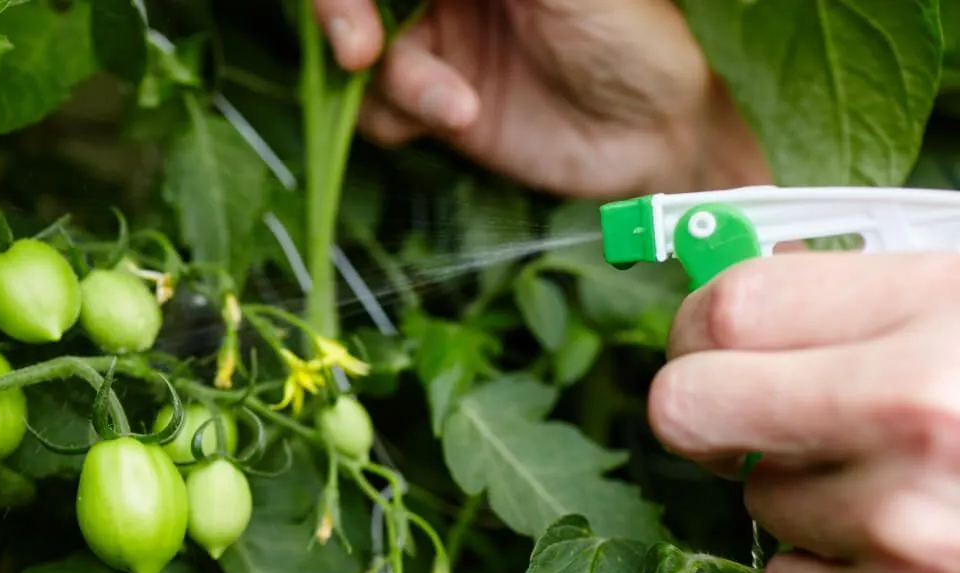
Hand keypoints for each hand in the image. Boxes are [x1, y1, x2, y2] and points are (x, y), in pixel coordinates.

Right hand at [313, 0, 769, 196]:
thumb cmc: (630, 33)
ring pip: (360, 53)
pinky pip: (379, 108)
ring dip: (397, 81)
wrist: (657, 134)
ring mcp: (437, 43)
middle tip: (358, 52)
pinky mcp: (436, 104)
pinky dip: (405, 116)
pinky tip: (461, 117)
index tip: (360, 9)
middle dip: (342, 14)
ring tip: (454, 105)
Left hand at [649, 251, 959, 572]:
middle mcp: (913, 420)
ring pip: (752, 500)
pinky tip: (914, 555)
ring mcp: (901, 531)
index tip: (711, 341)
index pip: (729, 307)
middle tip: (747, 412)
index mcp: (941, 317)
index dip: (702, 326)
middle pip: (685, 407)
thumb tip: (742, 297)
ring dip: (803, 495)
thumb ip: (873, 301)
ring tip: (904, 488)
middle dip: (706, 410)